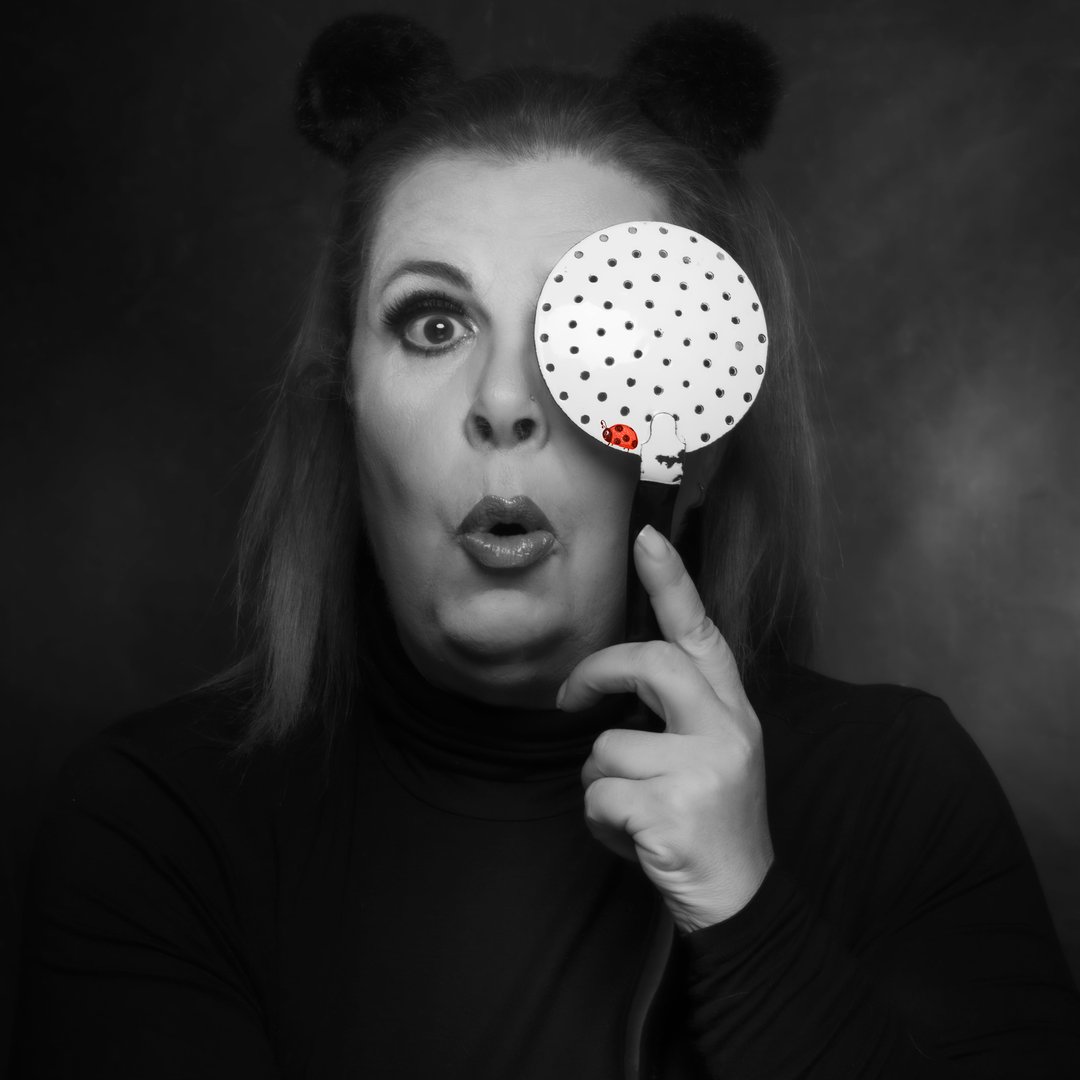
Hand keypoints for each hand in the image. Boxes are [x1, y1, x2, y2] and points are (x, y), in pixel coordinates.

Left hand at [557, 524, 772, 931]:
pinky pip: (598, 795)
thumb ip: (675, 712)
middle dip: (597, 675)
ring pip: (605, 747)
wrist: (742, 902)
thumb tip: (610, 677)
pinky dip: (599, 822)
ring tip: (632, 813)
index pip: (702, 635)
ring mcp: (705, 769)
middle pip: (650, 664)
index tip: (646, 537)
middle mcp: (728, 730)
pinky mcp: (674, 810)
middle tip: (569, 698)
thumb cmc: (708, 821)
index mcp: (733, 711)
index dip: (673, 584)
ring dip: (599, 784)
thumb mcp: (709, 756)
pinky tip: (634, 840)